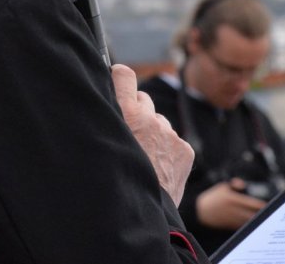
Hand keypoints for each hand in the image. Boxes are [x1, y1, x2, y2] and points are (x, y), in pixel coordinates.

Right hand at [112, 64, 193, 205]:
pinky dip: (167, 149)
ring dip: (153, 131)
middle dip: (137, 109)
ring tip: (144, 154)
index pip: (124, 75)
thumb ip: (104, 121)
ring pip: (159, 121)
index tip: (117, 79)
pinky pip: (174, 140)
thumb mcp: (102, 143)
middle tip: (129, 129)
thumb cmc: (116, 179)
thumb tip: (99, 104)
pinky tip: (158, 165)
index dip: (120, 77)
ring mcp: (170, 134)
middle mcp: (151, 119)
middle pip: (143, 99)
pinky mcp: (185, 149)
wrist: (147, 210)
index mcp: (127, 114)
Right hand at [195, 179, 266, 228]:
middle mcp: (233, 210)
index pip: (251, 203)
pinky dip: (249, 225)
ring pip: (249, 222)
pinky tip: (255, 225)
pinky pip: (243, 226)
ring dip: (257, 221)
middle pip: (252, 214)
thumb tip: (242, 184)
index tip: (270, 205)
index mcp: (232, 199)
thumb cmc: (212, 198)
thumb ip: (234, 185)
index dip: (261, 205)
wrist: (199, 211)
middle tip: (272, 214)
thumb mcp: (221, 187)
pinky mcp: (229, 226)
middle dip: (261, 214)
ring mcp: (231, 219)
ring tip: (265, 220)